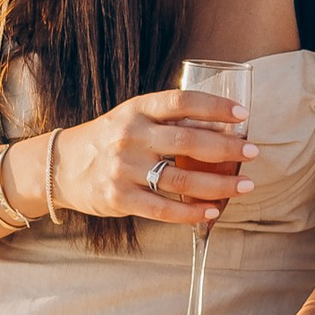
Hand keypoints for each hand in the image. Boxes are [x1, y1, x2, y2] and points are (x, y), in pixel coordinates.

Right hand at [49, 88, 249, 226]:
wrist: (61, 165)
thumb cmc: (109, 139)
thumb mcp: (132, 117)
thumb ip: (167, 120)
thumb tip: (221, 126)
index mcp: (137, 109)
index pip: (182, 102)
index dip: (215, 106)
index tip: (242, 115)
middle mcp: (131, 136)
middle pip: (188, 142)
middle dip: (227, 149)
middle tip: (253, 153)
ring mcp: (124, 169)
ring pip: (182, 180)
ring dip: (219, 185)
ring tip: (245, 186)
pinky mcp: (119, 198)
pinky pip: (164, 209)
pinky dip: (192, 212)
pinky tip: (213, 212)